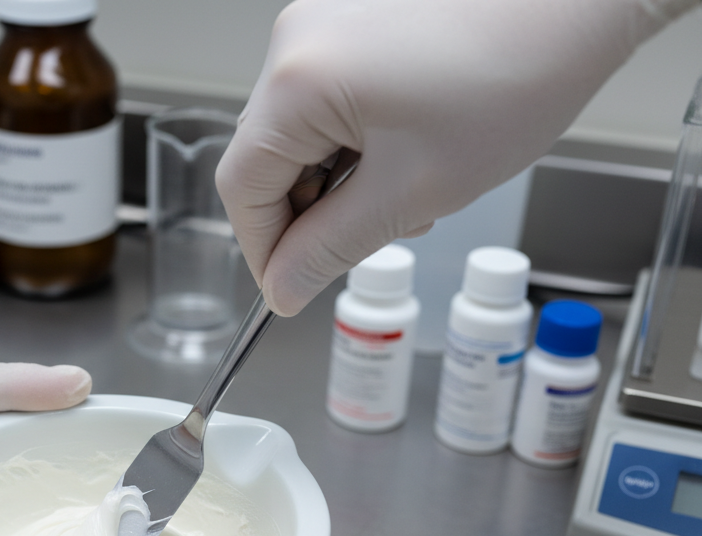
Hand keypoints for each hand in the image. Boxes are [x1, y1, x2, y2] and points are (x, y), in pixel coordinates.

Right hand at [216, 0, 694, 315]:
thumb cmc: (515, 76)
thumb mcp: (414, 190)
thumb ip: (333, 247)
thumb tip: (285, 286)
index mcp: (295, 81)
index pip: (242, 187)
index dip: (265, 249)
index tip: (293, 287)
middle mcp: (294, 41)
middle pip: (268, 156)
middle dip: (311, 212)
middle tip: (369, 238)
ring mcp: (323, 22)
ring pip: (302, 129)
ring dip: (339, 176)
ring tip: (409, 188)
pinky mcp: (353, 17)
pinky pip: (329, 95)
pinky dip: (357, 136)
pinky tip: (410, 146)